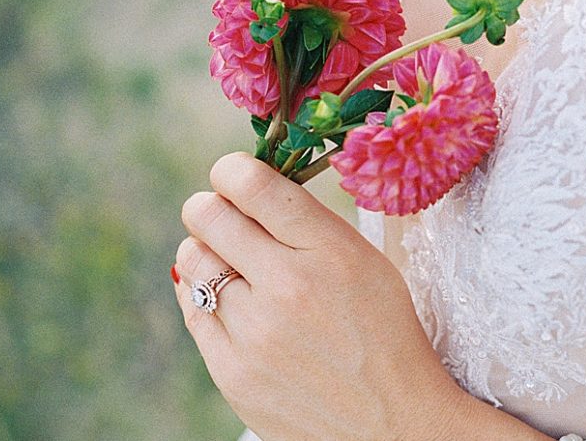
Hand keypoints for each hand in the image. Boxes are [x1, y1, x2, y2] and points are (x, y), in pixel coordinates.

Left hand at [173, 152, 472, 440]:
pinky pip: (191, 307)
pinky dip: (202, 293)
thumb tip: (244, 188)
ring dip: (206, 250)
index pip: (252, 185)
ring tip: (229, 261)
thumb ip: (307, 223)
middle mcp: (288, 287)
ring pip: (191, 259)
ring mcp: (255, 334)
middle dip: (210, 206)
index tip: (233, 176)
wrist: (393, 423)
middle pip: (207, 215)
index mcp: (330, 251)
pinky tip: (228, 298)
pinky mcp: (232, 373)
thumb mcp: (365, 262)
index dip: (231, 170)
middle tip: (223, 215)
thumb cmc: (383, 331)